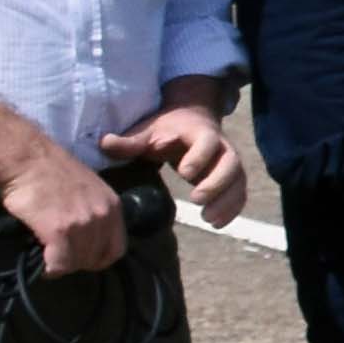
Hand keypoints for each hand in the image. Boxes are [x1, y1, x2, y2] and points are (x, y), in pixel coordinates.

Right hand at [0, 136, 134, 283]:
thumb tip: (87, 238)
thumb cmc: (51, 171)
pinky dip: (50, 268)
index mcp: (112, 206)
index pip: (116, 249)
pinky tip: (42, 264)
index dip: (98, 258)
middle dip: (77, 262)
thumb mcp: (89, 189)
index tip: (81, 257)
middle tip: (60, 258)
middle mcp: (102, 215)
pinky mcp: (60, 230)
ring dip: (62, 265)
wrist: (28, 159)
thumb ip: (94, 212)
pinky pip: (59, 263)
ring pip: (77, 263)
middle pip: (96, 258)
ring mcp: (82, 224)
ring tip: (48, 259)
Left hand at [104, 90, 249, 225]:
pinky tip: (216, 223)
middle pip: (230, 164)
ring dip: (227, 201)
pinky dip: (232, 209)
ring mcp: (229, 163)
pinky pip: (239, 193)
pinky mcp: (231, 177)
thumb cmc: (167, 128)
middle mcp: (221, 147)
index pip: (207, 142)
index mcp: (200, 132)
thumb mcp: (149, 130)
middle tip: (197, 200)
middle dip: (217, 183)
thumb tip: (104, 143)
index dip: (200, 156)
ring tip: (209, 220)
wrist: (193, 119)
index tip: (185, 173)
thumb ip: (130, 141)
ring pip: (238, 181)